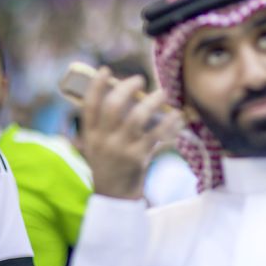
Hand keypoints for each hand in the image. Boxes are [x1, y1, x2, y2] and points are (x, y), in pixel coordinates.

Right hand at [80, 67, 182, 199]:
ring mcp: (121, 149)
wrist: (114, 196)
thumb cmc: (110, 165)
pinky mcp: (138, 158)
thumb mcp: (99, 145)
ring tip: (162, 93)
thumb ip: (107, 124)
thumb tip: (126, 96)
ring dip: (152, 101)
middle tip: (140, 79)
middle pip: (113, 106)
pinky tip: (177, 115)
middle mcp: (103, 140)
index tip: (106, 69)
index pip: (89, 105)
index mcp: (90, 135)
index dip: (96, 85)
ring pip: (137, 118)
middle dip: (127, 88)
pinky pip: (156, 135)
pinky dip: (169, 123)